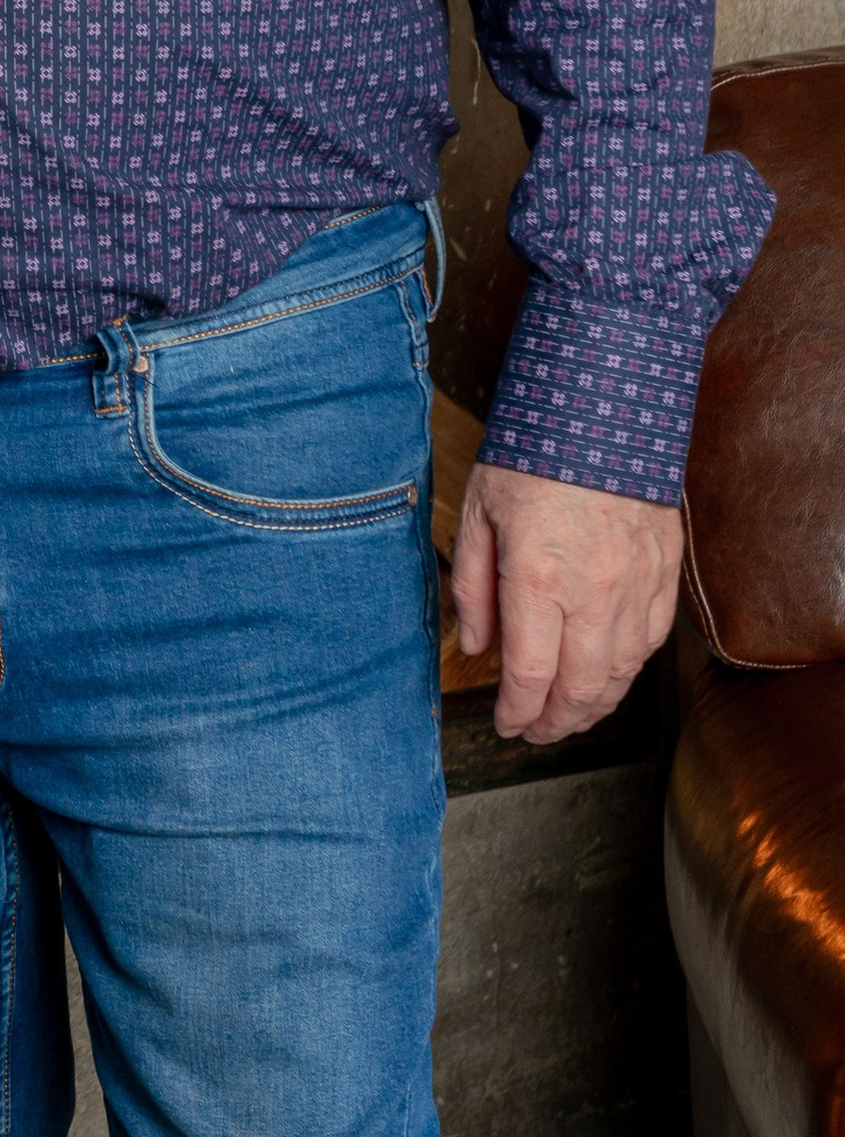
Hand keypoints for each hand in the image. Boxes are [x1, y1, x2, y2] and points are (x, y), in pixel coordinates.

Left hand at [449, 461, 681, 744]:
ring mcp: (636, 586)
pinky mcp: (664, 573)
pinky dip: (627, 672)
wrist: (602, 405)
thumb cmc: (531, 454)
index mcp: (538, 578)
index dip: (514, 712)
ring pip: (621, 675)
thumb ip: (472, 586)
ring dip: (593, 707)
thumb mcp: (477, 513)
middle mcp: (593, 592)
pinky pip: (650, 644)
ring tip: (567, 715)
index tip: (503, 724)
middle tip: (533, 732)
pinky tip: (607, 677)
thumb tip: (475, 646)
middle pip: (579, 690)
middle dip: (553, 724)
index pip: (529, 676)